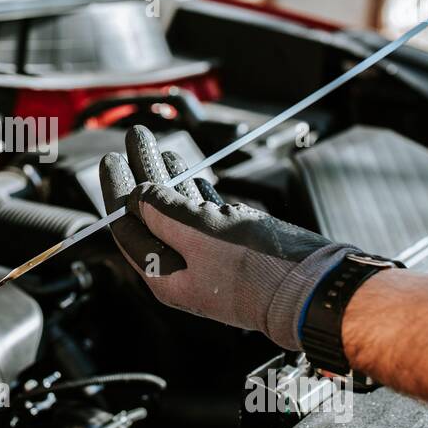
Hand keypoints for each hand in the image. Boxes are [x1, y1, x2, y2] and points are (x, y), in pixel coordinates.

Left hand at [98, 126, 355, 349]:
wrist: (316, 289)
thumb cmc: (258, 269)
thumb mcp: (200, 234)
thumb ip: (164, 212)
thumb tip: (139, 194)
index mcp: (164, 275)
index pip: (128, 226)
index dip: (118, 189)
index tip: (111, 159)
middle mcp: (183, 268)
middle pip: (151, 213)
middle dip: (140, 172)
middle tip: (132, 138)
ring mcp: (210, 257)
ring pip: (179, 210)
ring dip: (167, 176)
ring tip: (155, 146)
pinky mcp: (237, 246)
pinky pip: (206, 214)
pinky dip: (196, 191)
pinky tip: (189, 173)